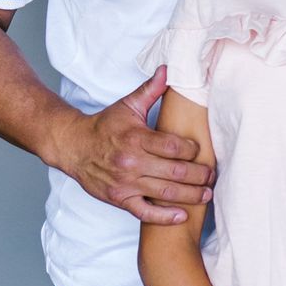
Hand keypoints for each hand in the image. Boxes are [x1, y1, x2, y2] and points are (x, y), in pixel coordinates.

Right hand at [51, 66, 213, 222]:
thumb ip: (151, 89)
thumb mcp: (128, 105)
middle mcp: (131, 162)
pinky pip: (145, 212)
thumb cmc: (104, 126)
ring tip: (207, 194)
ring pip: (165, 193)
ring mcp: (125, 183)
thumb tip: (169, 69)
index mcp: (136, 138)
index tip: (200, 151)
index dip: (192, 151)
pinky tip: (182, 215)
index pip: (174, 147)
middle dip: (199, 175)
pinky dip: (165, 217)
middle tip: (212, 176)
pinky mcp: (119, 199)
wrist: (72, 146)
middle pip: (175, 172)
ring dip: (191, 195)